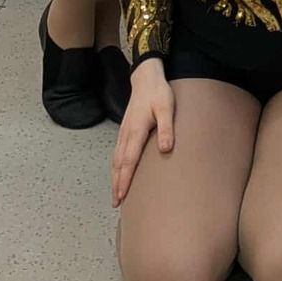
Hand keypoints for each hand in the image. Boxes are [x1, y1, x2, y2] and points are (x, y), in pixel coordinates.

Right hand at [111, 61, 174, 206]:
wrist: (146, 78)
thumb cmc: (158, 93)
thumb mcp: (167, 108)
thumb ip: (167, 129)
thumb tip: (166, 150)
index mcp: (136, 131)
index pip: (128, 161)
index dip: (124, 179)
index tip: (121, 195)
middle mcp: (126, 134)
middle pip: (118, 164)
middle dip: (116, 184)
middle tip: (115, 203)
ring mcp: (123, 132)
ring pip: (115, 159)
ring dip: (114, 177)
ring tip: (115, 194)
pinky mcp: (124, 130)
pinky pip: (117, 152)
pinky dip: (115, 166)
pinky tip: (117, 172)